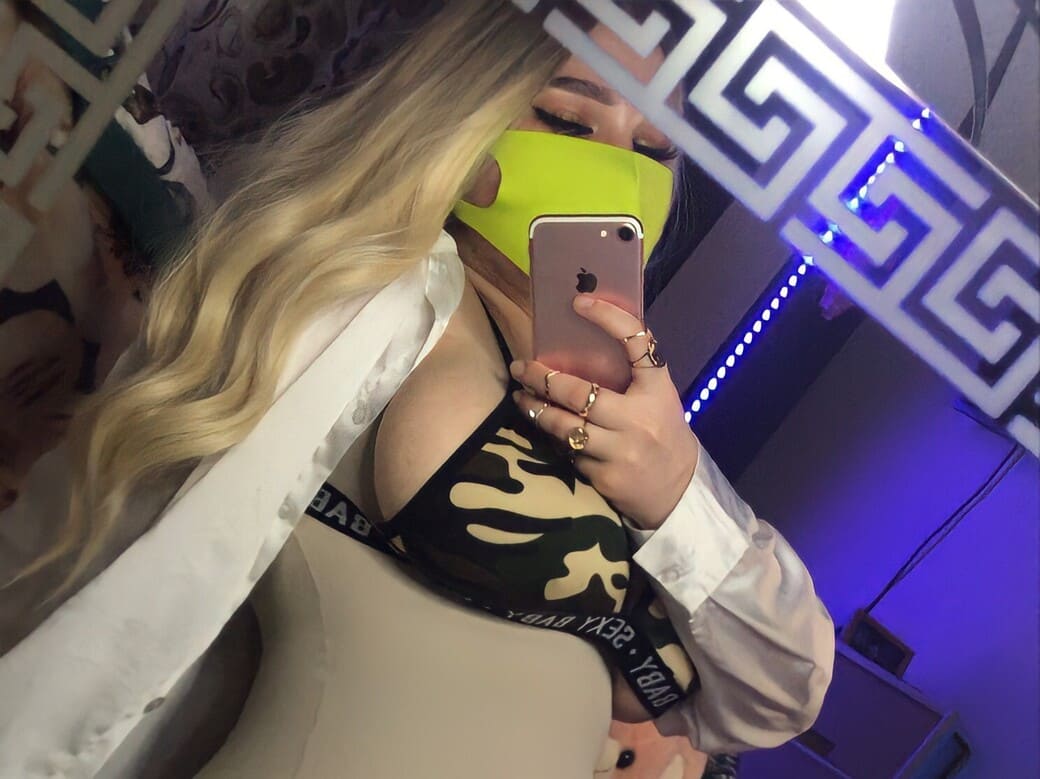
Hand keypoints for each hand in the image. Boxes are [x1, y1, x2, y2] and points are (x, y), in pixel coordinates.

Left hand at [510, 294, 699, 529]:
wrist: (678, 491)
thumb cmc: (661, 432)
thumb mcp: (657, 398)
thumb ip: (630, 374)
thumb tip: (583, 336)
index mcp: (657, 390)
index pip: (637, 342)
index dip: (609, 318)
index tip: (579, 302)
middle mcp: (639, 419)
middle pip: (578, 391)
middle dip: (541, 378)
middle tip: (521, 367)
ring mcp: (620, 451)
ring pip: (563, 425)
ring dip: (535, 409)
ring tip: (520, 397)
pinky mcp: (604, 478)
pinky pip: (567, 452)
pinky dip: (554, 439)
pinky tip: (545, 431)